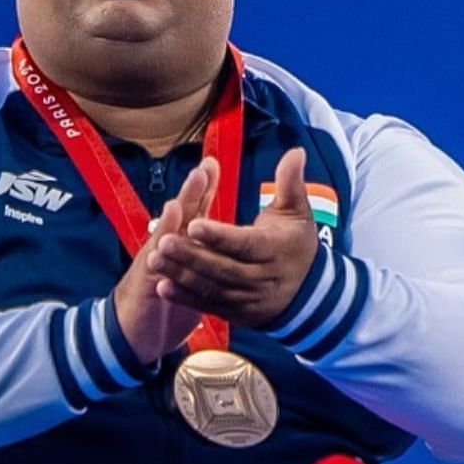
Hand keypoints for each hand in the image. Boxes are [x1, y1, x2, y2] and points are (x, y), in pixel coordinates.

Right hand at [113, 159, 215, 363]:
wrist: (134, 335)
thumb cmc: (165, 305)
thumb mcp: (189, 279)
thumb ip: (203, 258)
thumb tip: (224, 241)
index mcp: (181, 248)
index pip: (194, 213)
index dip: (204, 190)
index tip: (213, 164)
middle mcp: (166, 250)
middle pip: (182, 214)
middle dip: (194, 191)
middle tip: (204, 167)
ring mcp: (154, 263)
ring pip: (169, 231)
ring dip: (180, 208)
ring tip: (190, 187)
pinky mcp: (146, 282)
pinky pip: (155, 262)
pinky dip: (161, 244)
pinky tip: (165, 228)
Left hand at [151, 148, 320, 328]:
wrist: (308, 295)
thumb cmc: (298, 245)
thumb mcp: (298, 213)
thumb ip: (291, 182)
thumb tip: (296, 150)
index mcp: (274, 249)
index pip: (244, 243)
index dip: (219, 235)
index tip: (194, 223)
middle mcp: (261, 277)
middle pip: (222, 268)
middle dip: (191, 255)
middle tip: (164, 241)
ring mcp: (247, 299)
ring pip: (211, 288)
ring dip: (181, 275)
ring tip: (155, 260)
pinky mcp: (236, 313)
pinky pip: (208, 306)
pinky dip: (185, 298)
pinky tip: (163, 287)